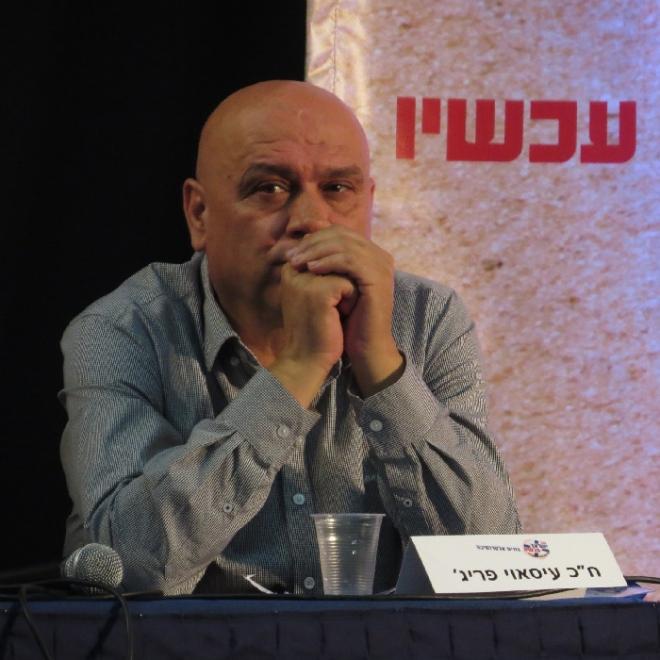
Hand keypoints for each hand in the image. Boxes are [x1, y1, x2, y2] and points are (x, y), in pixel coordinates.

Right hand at [268, 261, 357, 406]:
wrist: (306, 359)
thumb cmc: (314, 329)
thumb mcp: (315, 293)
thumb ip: (322, 272)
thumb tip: (344, 252)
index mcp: (291, 269)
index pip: (326, 253)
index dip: (337, 275)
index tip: (328, 300)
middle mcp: (295, 270)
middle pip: (337, 260)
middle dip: (343, 284)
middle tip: (331, 309)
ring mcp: (306, 279)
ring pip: (345, 272)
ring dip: (348, 292)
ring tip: (334, 312)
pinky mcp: (320, 292)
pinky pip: (350, 285)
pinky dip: (350, 302)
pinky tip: (337, 317)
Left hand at [284, 226, 403, 397]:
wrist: (366, 346)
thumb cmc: (347, 318)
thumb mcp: (334, 285)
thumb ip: (326, 263)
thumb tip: (302, 240)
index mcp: (371, 254)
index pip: (340, 232)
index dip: (314, 237)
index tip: (292, 250)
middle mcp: (380, 256)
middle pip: (342, 235)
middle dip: (312, 243)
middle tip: (291, 255)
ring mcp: (381, 265)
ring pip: (344, 245)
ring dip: (316, 251)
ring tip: (297, 262)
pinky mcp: (378, 277)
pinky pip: (349, 260)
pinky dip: (328, 262)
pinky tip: (311, 269)